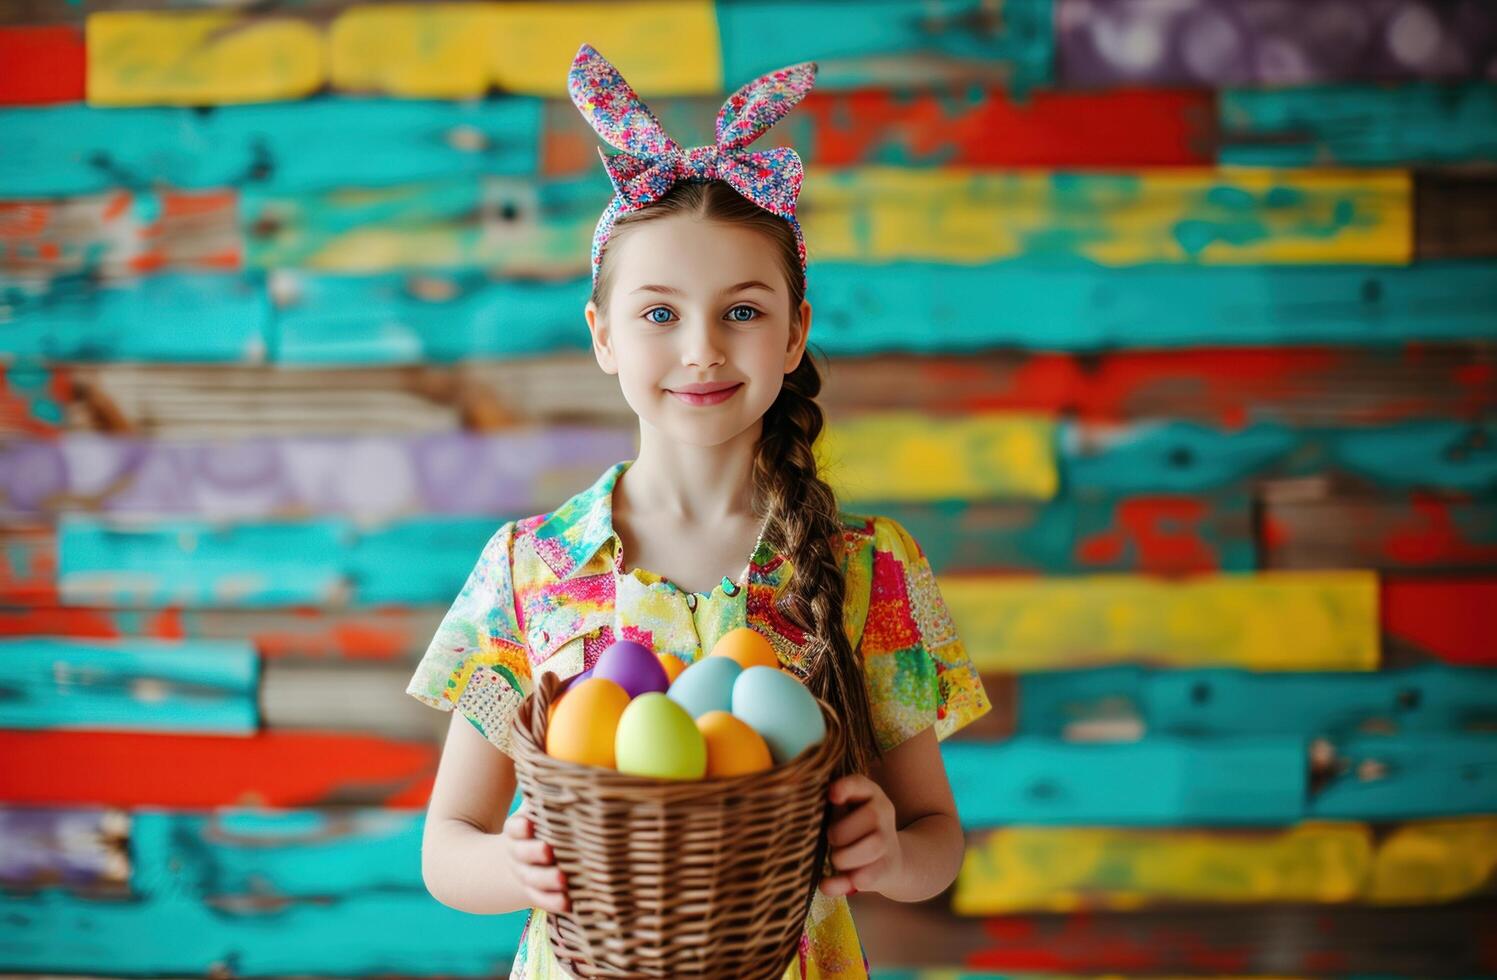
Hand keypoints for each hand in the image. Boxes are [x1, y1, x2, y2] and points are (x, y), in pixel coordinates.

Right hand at [502, 803, 568, 914]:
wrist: (504, 867)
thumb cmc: (536, 828)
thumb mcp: (536, 810)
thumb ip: (549, 792)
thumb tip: (577, 761)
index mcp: (517, 832)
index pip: (513, 828)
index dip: (519, 826)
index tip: (529, 823)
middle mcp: (518, 854)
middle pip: (522, 854)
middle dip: (533, 852)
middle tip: (549, 850)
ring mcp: (525, 876)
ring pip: (532, 879)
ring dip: (547, 880)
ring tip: (563, 879)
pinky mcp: (535, 894)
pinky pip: (540, 901)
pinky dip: (551, 902)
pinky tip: (567, 902)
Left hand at [818, 773, 901, 898]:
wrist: (891, 860)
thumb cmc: (856, 831)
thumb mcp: (846, 812)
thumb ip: (829, 809)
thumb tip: (804, 812)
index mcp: (870, 794)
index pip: (861, 784)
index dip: (847, 787)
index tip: (831, 795)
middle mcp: (883, 814)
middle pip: (871, 817)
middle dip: (842, 833)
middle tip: (831, 840)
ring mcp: (887, 841)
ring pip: (873, 846)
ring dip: (844, 857)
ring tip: (835, 860)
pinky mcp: (886, 869)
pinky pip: (866, 876)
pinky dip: (841, 882)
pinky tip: (826, 883)